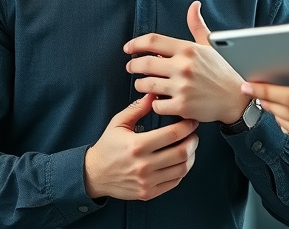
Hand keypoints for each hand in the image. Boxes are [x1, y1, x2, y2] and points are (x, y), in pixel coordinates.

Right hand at [84, 93, 199, 200]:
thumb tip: (153, 95)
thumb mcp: (118, 124)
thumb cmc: (107, 147)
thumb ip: (137, 109)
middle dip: (193, 141)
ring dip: (191, 156)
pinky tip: (181, 161)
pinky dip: (182, 171)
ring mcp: (147, 181)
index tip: (191, 121)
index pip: (172, 134)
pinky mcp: (148, 193)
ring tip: (190, 147)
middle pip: (181, 152)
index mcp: (137, 145)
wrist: (94, 175)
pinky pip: (174, 182)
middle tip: (194, 134)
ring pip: (182, 169)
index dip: (187, 126)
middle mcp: (143, 165)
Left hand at [124, 1, 250, 123]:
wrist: (237, 98)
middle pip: (144, 63)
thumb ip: (197, 26)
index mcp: (188, 49)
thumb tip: (193, 5)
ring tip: (144, 83)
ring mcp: (182, 87)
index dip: (135, 44)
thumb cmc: (223, 70)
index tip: (128, 49)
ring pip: (146, 84)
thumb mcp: (210, 45)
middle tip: (131, 67)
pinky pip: (156, 105)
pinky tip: (159, 100)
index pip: (153, 41)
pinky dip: (154, 103)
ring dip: (141, 84)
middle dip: (133, 66)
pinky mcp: (182, 106)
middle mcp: (183, 66)